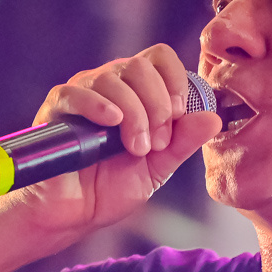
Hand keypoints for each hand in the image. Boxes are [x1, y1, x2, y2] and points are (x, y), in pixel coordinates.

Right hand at [10, 44, 222, 238]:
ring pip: (113, 79)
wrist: (75, 214)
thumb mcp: (158, 167)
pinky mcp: (56, 109)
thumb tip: (214, 118)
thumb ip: (183, 142)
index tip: (178, 118)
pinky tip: (112, 122)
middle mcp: (109, 85)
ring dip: (134, 115)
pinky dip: (98, 105)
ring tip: (135, 149)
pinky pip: (75, 92)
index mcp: (137, 92)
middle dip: (157, 106)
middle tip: (156, 143)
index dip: (176, 82)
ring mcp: (82, 94)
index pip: (160, 57)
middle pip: (140, 65)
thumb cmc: (111, 188)